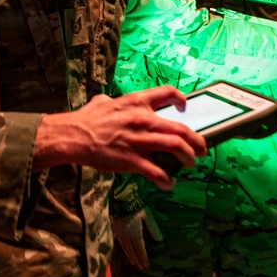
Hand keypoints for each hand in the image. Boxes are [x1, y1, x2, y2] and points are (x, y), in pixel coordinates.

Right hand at [33, 85, 206, 189]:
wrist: (74, 136)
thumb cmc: (86, 120)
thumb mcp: (102, 102)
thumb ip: (110, 101)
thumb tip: (107, 101)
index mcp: (136, 102)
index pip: (167, 93)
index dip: (180, 99)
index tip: (184, 107)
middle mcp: (143, 120)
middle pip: (181, 128)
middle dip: (197, 140)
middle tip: (201, 148)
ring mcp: (140, 140)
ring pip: (177, 147)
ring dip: (188, 157)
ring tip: (190, 163)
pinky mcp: (133, 160)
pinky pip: (158, 172)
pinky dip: (167, 179)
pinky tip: (168, 183)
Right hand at [112, 207, 162, 269]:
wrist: (120, 197)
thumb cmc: (136, 206)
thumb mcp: (147, 216)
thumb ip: (153, 228)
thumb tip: (160, 241)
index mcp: (134, 233)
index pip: (139, 249)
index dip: (143, 258)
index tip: (146, 265)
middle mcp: (125, 235)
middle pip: (132, 251)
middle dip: (137, 260)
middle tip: (141, 268)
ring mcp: (119, 232)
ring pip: (125, 248)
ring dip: (130, 256)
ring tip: (134, 263)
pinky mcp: (115, 228)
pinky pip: (120, 243)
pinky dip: (124, 249)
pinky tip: (125, 250)